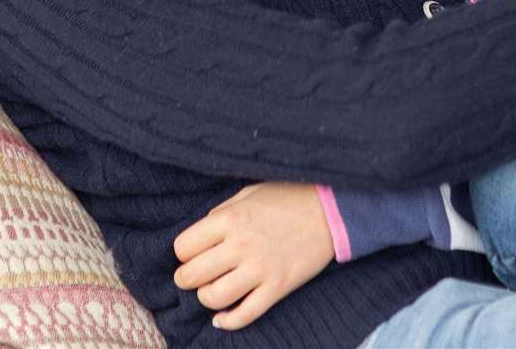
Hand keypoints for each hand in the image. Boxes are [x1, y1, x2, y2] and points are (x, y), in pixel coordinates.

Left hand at [172, 182, 334, 330]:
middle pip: (191, 276)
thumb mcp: (249, 193)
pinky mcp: (277, 287)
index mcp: (229, 219)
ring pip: (213, 298)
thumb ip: (221, 213)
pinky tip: (222, 317)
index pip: (182, 248)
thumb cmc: (288, 198)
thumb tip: (200, 238)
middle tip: (194, 276)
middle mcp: (240, 245)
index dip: (184, 254)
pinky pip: (244, 315)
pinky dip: (228, 321)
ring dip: (206, 298)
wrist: (332, 210)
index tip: (193, 254)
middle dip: (186, 279)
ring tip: (213, 290)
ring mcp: (260, 269)